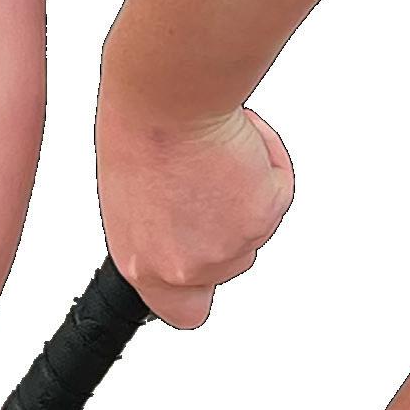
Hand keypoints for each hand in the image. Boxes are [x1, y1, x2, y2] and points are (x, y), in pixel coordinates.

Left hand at [96, 95, 293, 327]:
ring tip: (215, 151)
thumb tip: (184, 224)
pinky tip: (239, 136)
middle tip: (207, 180)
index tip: (202, 274)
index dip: (198, 291)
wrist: (168, 97)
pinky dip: (266, 157)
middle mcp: (187, 265)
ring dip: (246, 187)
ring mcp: (228, 245)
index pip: (182, 312)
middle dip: (228, 222)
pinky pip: (279, 186)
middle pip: (232, 261)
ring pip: (256, 224)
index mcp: (145, 264)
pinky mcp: (265, 214)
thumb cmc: (138, 130)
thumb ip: (158, 228)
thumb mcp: (129, 194)